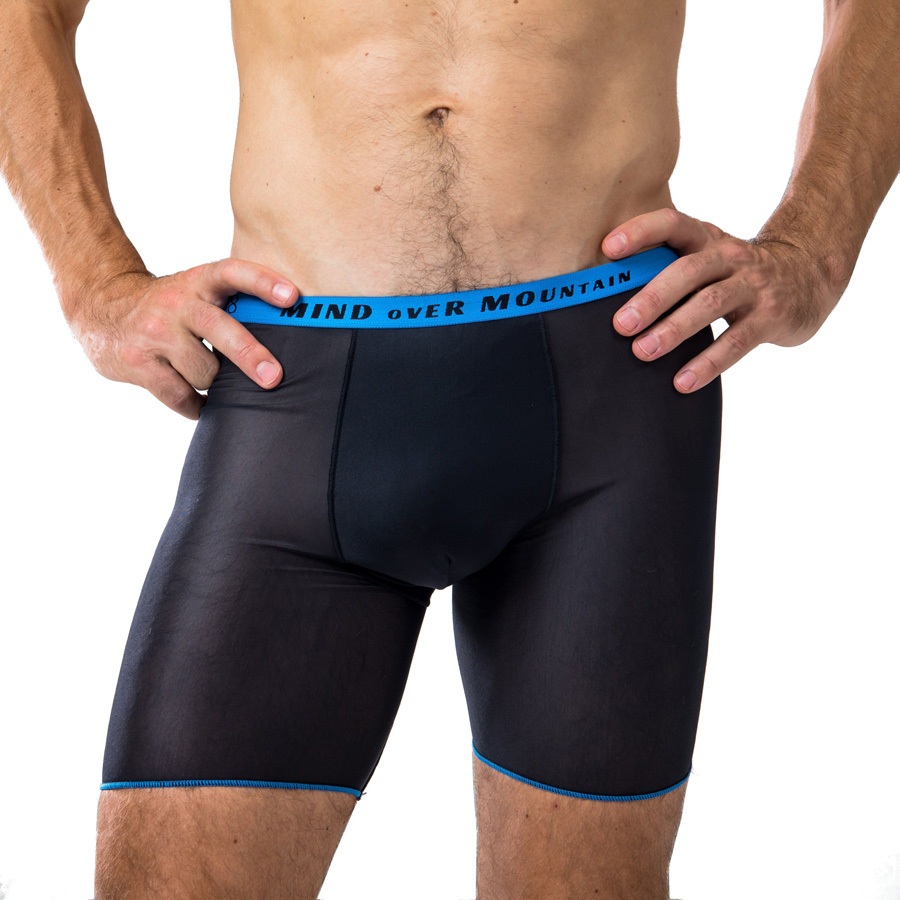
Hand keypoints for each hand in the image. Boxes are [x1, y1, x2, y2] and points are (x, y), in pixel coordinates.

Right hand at [64, 258, 298, 417]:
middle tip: (273, 377)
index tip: (292, 296)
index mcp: (198, 282)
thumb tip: (282, 342)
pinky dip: (197, 405)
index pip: (232, 273)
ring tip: (210, 378)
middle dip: (249, 355)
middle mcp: (177, 304)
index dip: (263, 282)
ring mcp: (155, 334)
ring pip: (204, 372)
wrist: (100, 308)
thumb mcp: (195, 293)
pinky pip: (180, 395)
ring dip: (214, 382)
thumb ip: (228, 307)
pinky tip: (202, 406)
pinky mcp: (139, 363)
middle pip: (220, 330)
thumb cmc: (168, 307)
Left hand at [601, 208, 844, 391]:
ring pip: (711, 304)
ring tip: (643, 352)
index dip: (641, 232)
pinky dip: (708, 363)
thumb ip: (670, 266)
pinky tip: (682, 382)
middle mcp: (731, 257)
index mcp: (708, 238)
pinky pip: (737, 342)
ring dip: (674, 330)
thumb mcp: (710, 257)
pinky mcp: (772, 317)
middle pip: (688, 271)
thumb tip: (606, 294)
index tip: (608, 249)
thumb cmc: (738, 271)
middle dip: (652, 297)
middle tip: (621, 323)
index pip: (673, 224)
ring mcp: (755, 285)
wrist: (812, 273)